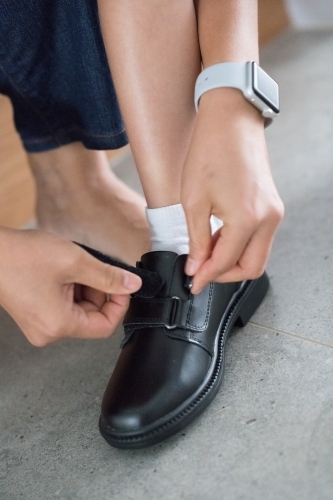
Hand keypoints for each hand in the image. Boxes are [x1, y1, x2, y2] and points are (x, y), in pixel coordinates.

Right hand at [0, 228, 141, 345]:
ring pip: (79, 310)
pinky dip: (72, 288)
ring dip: (86, 288)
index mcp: (59, 325)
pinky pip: (64, 306)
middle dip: (100, 292)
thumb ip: (108, 276)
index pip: (104, 327)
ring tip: (73, 266)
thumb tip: (133, 285)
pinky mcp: (35, 314)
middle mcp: (48, 332)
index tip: (123, 285)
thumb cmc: (22, 256)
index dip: (119, 305)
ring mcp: (40, 325)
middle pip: (92, 318)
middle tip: (95, 268)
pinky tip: (64, 271)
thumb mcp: (75, 262)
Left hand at [181, 89, 283, 292]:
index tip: (192, 283)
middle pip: (251, 268)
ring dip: (232, 259)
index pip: (226, 263)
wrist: (231, 120)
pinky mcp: (272, 205)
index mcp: (247, 219)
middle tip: (200, 270)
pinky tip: (219, 236)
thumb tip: (196, 265)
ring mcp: (273, 212)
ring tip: (206, 249)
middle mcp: (267, 219)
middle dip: (224, 274)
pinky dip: (240, 244)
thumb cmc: (210, 151)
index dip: (206, 277)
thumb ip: (197, 240)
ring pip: (257, 254)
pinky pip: (259, 238)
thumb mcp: (194, 200)